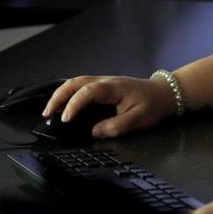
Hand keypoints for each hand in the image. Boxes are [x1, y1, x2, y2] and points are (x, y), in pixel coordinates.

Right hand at [42, 75, 176, 137]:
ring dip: (61, 95)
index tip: (65, 119)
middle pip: (75, 83)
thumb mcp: (139, 118)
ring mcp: (104, 82)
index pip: (87, 92)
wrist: (165, 92)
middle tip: (47, 114)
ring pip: (76, 83)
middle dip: (58, 97)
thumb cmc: (154, 104)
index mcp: (114, 87)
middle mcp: (106, 81)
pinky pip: (82, 87)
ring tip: (50, 111)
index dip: (74, 105)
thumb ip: (117, 126)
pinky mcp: (104, 86)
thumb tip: (95, 132)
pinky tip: (64, 106)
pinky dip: (69, 95)